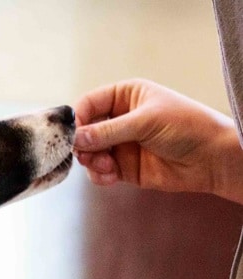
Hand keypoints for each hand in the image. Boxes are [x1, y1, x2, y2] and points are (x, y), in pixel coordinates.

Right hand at [74, 79, 242, 203]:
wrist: (212, 159)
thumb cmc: (187, 127)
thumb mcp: (145, 122)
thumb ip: (108, 131)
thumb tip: (74, 139)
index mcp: (126, 96)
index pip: (89, 103)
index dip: (78, 118)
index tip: (72, 135)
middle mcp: (120, 119)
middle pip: (85, 131)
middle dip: (83, 145)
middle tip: (87, 156)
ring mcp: (121, 144)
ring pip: (89, 153)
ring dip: (92, 162)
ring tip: (106, 167)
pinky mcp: (123, 167)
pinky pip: (99, 171)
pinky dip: (99, 175)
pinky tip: (111, 177)